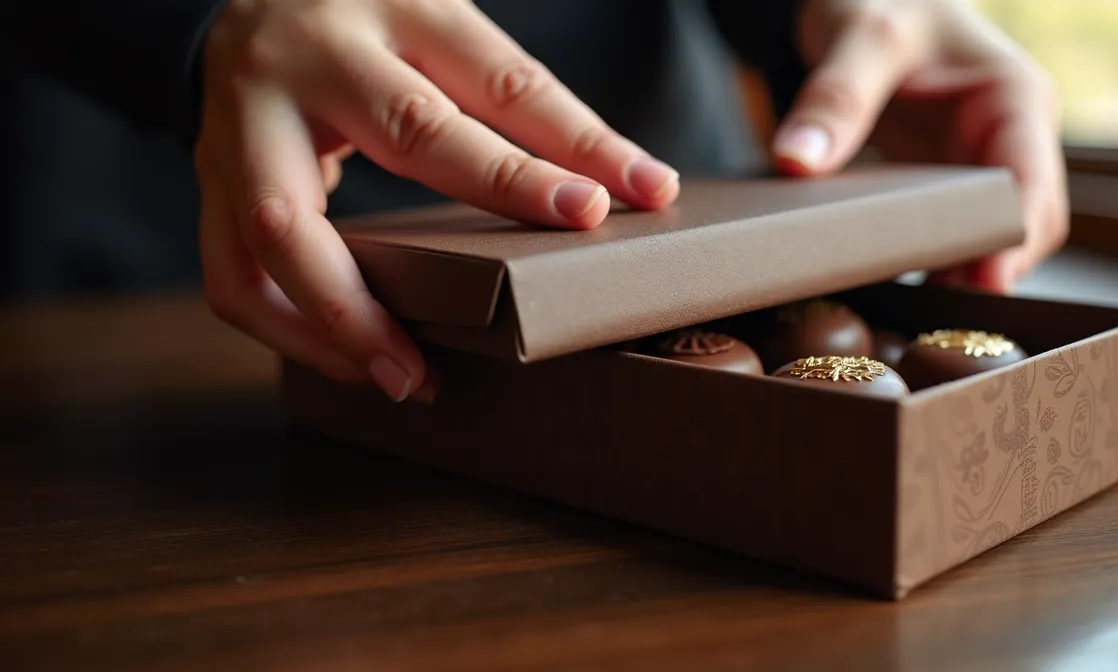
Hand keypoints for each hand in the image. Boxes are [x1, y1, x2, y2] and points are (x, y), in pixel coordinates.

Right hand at [194, 0, 680, 401]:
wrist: (245, 6)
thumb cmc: (370, 33)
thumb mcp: (443, 38)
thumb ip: (517, 105)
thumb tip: (633, 191)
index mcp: (398, 8)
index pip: (499, 83)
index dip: (554, 150)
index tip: (610, 205)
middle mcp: (316, 55)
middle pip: (399, 139)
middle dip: (474, 219)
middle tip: (514, 318)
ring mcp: (245, 117)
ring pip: (277, 231)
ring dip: (342, 320)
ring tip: (408, 378)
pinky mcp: (208, 176)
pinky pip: (232, 273)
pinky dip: (290, 329)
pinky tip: (350, 359)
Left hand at [773, 0, 1067, 292]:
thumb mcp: (860, 34)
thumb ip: (834, 97)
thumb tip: (796, 163)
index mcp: (1014, 99)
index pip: (1033, 184)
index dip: (1015, 238)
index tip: (986, 283)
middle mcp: (1010, 139)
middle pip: (1023, 226)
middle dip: (991, 271)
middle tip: (940, 319)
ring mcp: (980, 165)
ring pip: (990, 239)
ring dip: (960, 276)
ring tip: (915, 319)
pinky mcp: (946, 182)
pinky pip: (951, 234)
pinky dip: (932, 262)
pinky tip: (894, 288)